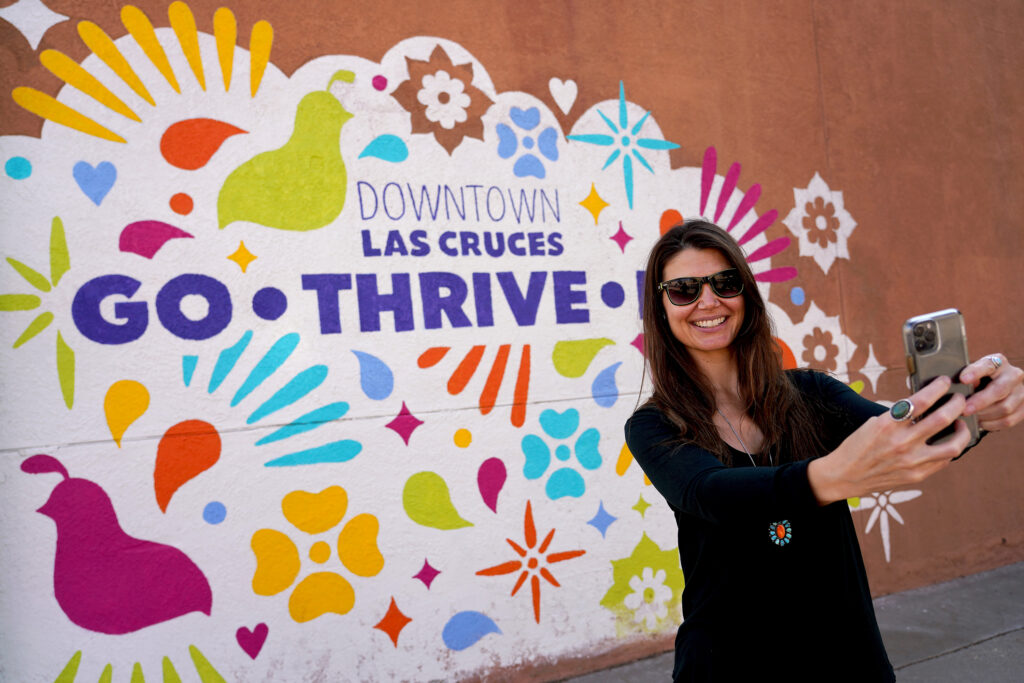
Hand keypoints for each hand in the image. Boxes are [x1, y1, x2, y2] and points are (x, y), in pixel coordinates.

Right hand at [808, 376, 970, 504]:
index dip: (938, 388)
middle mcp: (902, 442)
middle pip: (943, 419)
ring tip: (960, 424)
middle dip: (957, 404)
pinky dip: (949, 449)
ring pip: (953, 445)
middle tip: (960, 399)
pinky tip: (947, 443)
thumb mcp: (873, 424)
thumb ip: (899, 416)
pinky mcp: (916, 476)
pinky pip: (944, 461)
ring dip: (962, 431)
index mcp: (887, 424)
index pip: (921, 400)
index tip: (944, 382)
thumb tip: (925, 406)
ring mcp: (911, 461)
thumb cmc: (858, 446)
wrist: (845, 475)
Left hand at [960, 353, 1023, 431]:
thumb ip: (968, 376)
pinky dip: (992, 424)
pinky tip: (981, 423)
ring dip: (985, 415)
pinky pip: (1009, 420)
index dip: (975, 372)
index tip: (962, 379)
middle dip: (980, 402)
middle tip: (964, 410)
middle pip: (999, 390)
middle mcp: (1014, 375)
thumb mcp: (972, 373)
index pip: (988, 365)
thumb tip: (965, 383)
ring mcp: (1022, 391)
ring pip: (1005, 407)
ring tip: (970, 417)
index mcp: (999, 362)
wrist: (996, 387)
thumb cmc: (978, 379)